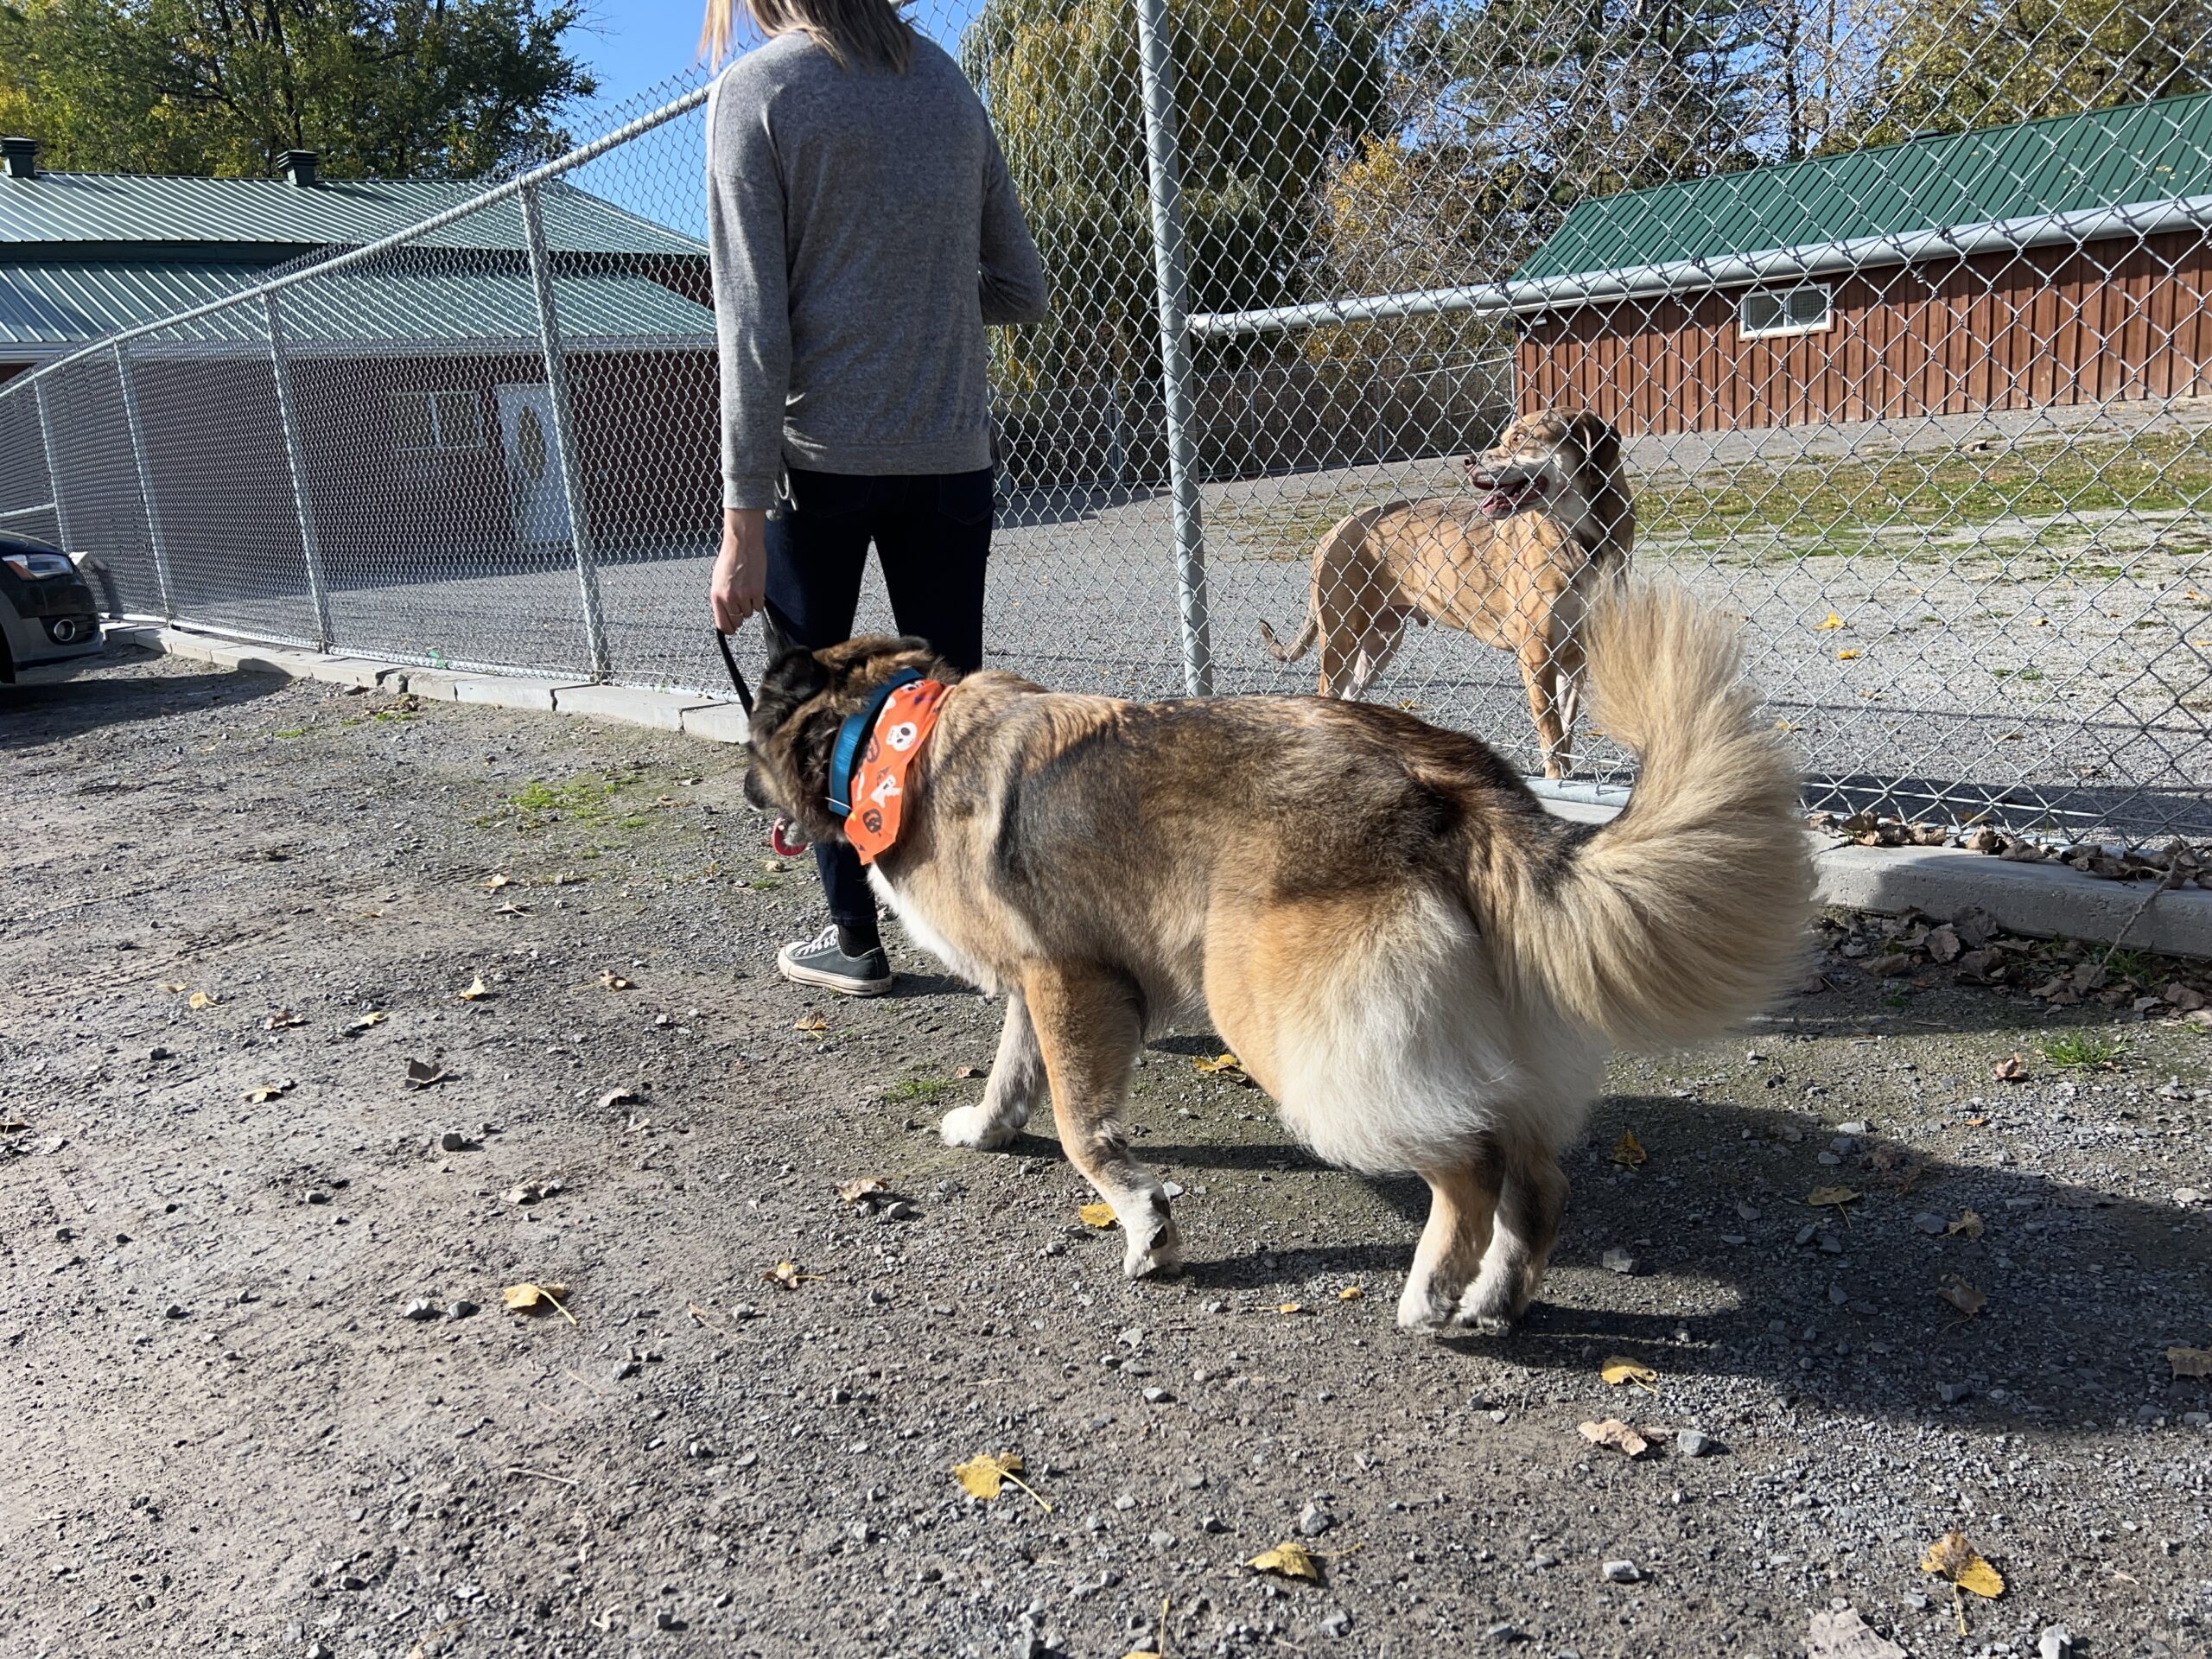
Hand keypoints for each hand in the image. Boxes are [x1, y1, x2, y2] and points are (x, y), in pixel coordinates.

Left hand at [711, 508, 767, 632]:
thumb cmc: (730, 559)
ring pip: (749, 614)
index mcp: (716, 595)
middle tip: (742, 603)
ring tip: (747, 589)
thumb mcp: (718, 580)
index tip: (733, 629)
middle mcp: (728, 598)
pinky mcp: (757, 592)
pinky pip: (759, 607)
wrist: (742, 544)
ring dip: (750, 605)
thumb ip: (721, 597)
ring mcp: (743, 596)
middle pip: (737, 620)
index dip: (728, 629)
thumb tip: (725, 613)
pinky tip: (755, 588)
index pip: (722, 624)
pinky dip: (758, 601)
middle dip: (740, 615)